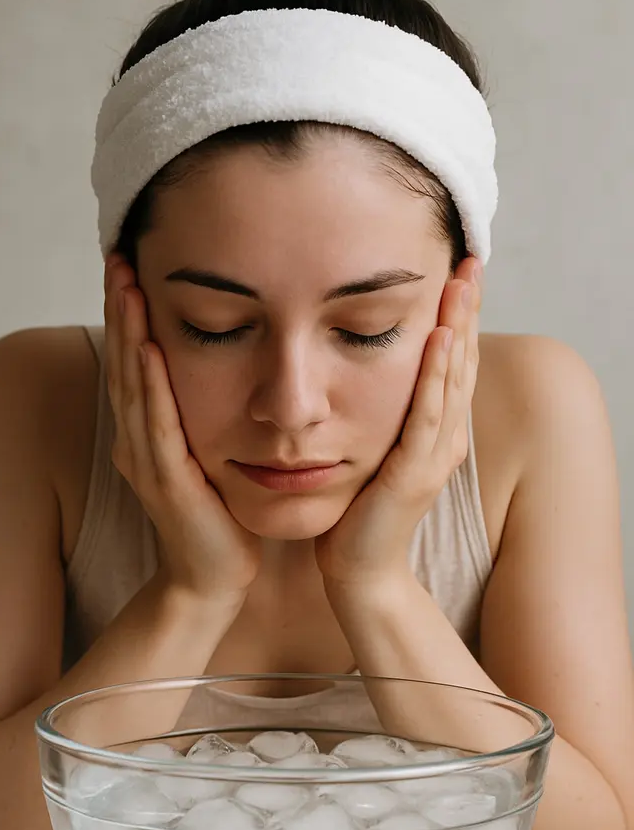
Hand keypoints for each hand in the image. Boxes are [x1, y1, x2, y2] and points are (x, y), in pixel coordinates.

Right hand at [104, 255, 260, 608]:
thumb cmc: (217, 516)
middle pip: (125, 363)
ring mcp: (148, 461)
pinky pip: (158, 424)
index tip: (131, 266)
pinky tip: (150, 349)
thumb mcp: (209, 453)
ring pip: (134, 385)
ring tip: (126, 285)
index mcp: (149, 432)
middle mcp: (139, 441)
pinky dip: (151, 385)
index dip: (129, 314)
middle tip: (118, 256)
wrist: (214, 576)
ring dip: (128, 334)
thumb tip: (220, 371)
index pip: (136, 361)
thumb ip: (202, 416)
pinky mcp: (168, 481)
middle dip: (121, 309)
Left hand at [316, 257, 481, 592]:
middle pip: (460, 364)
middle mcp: (444, 439)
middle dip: (465, 311)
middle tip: (470, 261)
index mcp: (435, 431)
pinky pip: (427, 417)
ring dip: (458, 331)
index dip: (459, 318)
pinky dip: (434, 377)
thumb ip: (384, 415)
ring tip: (460, 285)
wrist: (358, 568)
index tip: (457, 272)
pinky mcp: (413, 472)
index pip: (451, 364)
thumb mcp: (375, 449)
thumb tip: (366, 372)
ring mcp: (433, 456)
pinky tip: (439, 341)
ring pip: (451, 382)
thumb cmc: (360, 509)